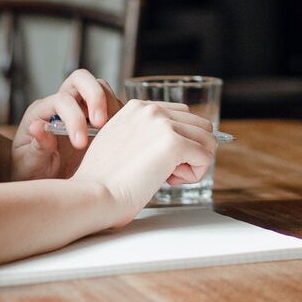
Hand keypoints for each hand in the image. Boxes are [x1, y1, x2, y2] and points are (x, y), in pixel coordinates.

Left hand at [9, 69, 122, 181]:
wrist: (42, 180)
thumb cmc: (32, 171)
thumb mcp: (29, 163)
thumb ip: (36, 146)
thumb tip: (37, 127)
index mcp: (41, 111)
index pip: (62, 100)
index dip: (74, 118)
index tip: (80, 144)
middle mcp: (62, 103)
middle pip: (81, 80)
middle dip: (95, 97)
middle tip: (101, 123)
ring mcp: (81, 109)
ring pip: (101, 89)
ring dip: (109, 107)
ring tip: (110, 133)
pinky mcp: (97, 119)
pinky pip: (114, 107)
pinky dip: (119, 118)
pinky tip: (116, 137)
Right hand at [69, 98, 217, 222]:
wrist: (93, 194)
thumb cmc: (103, 180)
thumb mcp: (121, 143)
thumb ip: (145, 135)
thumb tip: (175, 144)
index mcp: (138, 107)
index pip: (182, 116)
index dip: (180, 142)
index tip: (159, 161)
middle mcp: (152, 109)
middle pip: (201, 126)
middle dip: (191, 151)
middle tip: (166, 171)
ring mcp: (163, 124)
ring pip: (208, 140)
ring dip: (194, 162)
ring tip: (167, 176)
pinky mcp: (174, 143)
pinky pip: (206, 158)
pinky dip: (194, 175)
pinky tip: (169, 181)